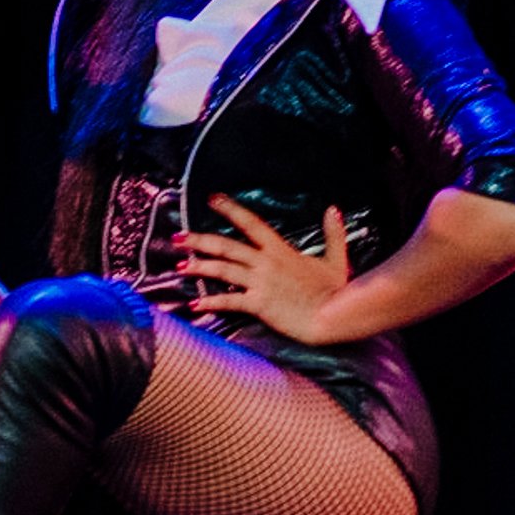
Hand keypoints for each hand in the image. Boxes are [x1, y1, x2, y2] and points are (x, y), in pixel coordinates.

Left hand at [178, 196, 350, 340]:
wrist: (334, 315)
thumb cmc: (334, 292)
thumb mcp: (335, 259)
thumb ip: (333, 234)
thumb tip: (333, 211)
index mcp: (280, 250)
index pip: (251, 222)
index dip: (230, 209)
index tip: (212, 199)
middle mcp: (266, 262)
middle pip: (226, 246)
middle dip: (199, 240)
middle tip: (178, 236)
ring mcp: (261, 283)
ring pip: (223, 270)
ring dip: (198, 267)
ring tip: (179, 266)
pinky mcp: (259, 304)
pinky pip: (229, 302)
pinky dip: (211, 302)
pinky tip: (195, 305)